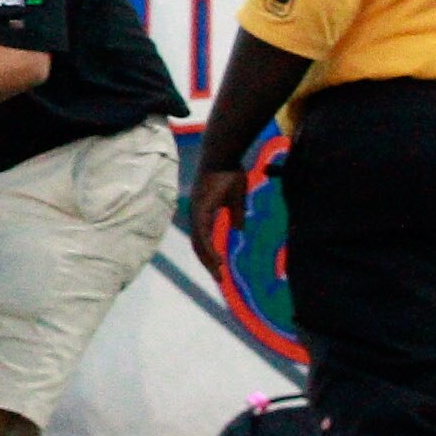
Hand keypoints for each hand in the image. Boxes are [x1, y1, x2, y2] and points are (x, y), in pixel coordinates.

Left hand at [183, 154, 245, 278]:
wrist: (223, 156)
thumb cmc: (230, 173)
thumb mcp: (236, 199)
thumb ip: (235, 214)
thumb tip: (239, 228)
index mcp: (203, 213)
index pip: (203, 240)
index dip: (210, 255)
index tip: (220, 269)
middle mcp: (196, 215)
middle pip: (199, 246)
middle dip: (208, 263)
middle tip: (219, 279)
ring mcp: (196, 212)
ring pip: (199, 243)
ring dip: (209, 260)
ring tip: (218, 274)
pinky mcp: (201, 209)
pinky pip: (203, 234)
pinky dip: (209, 249)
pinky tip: (217, 260)